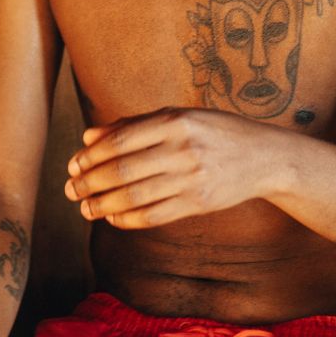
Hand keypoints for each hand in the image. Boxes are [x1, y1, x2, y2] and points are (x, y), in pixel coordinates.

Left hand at [64, 108, 275, 228]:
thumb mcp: (177, 117)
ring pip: (135, 196)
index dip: (90, 156)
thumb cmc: (213, 131)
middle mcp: (183, 148)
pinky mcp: (199, 203)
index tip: (73, 165)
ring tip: (85, 208)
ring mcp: (193, 178)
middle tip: (71, 189)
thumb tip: (88, 139)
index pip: (120, 140)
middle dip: (90, 183)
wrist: (264, 157)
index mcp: (175, 121)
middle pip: (123, 170)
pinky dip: (128, 219)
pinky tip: (113, 217)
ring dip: (103, 205)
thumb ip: (132, 126)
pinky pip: (155, 216)